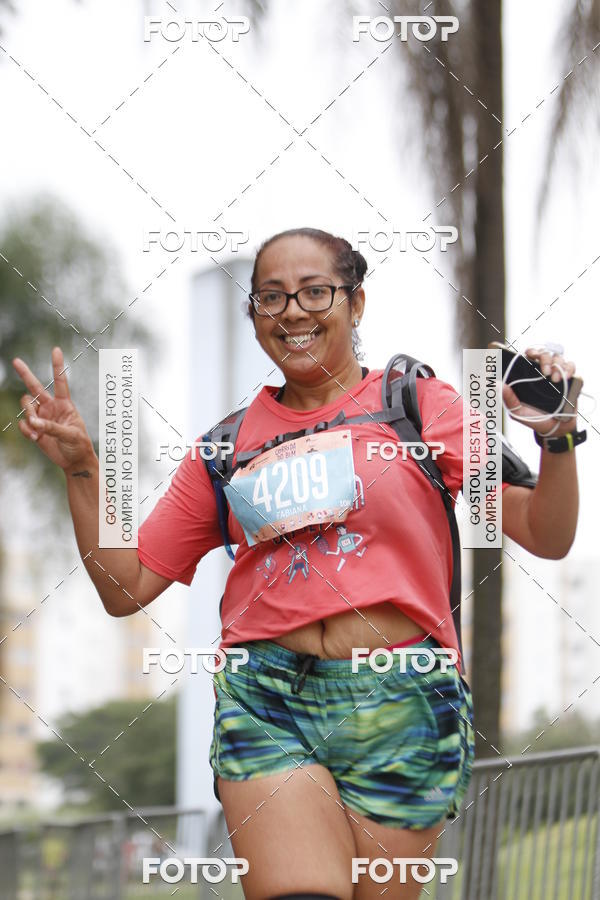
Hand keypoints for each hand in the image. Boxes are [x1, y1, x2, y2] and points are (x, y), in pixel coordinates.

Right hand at [12, 346, 95, 470]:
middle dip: (25, 374)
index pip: (61, 381)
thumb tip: (34, 423)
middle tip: (16, 361)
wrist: (74, 461)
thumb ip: (53, 427)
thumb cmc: (79, 445)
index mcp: (65, 404)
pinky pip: (23, 423)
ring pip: (27, 406)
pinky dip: (26, 429)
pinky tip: (34, 437)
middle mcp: (51, 407)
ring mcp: (41, 417)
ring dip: (28, 415)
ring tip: (35, 429)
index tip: (56, 349)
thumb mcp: (71, 435)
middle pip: (35, 387)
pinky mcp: (34, 429)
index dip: (57, 366)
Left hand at [502, 346, 577, 436]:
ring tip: (555, 379)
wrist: (554, 428)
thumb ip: (508, 399)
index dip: (530, 351)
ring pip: (558, 358)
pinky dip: (569, 368)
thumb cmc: (533, 418)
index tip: (531, 354)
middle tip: (545, 371)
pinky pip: (570, 366)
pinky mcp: (569, 378)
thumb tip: (497, 385)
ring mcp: (556, 374)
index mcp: (528, 375)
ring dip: (557, 365)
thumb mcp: (517, 411)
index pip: (529, 356)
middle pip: (544, 353)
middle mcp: (542, 372)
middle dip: (544, 358)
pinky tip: (566, 377)